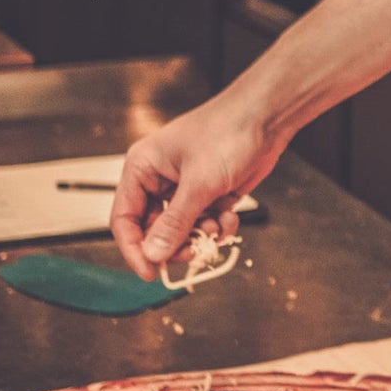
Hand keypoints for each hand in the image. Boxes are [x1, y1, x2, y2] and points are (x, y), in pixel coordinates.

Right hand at [109, 95, 284, 280]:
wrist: (266, 117)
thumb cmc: (228, 133)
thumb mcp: (199, 183)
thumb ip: (175, 223)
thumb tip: (153, 255)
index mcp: (143, 167)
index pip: (124, 218)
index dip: (133, 249)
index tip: (150, 273)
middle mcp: (159, 178)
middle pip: (153, 229)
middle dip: (174, 244)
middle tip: (193, 252)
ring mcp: (185, 186)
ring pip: (180, 229)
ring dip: (199, 235)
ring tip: (217, 227)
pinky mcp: (208, 193)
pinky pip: (203, 222)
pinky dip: (217, 226)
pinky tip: (230, 217)